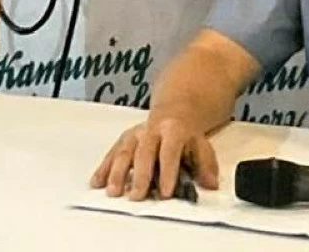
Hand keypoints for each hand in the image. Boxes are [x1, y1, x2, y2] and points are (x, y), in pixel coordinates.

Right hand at [90, 115, 219, 200]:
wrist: (174, 112)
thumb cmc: (186, 135)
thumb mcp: (201, 145)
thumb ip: (205, 165)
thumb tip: (210, 184)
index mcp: (173, 129)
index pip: (169, 151)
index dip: (167, 172)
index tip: (165, 192)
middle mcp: (151, 130)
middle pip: (144, 152)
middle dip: (139, 175)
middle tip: (136, 196)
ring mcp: (136, 133)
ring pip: (124, 151)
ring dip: (117, 172)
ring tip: (114, 191)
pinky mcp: (124, 139)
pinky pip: (112, 152)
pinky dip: (103, 168)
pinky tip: (97, 182)